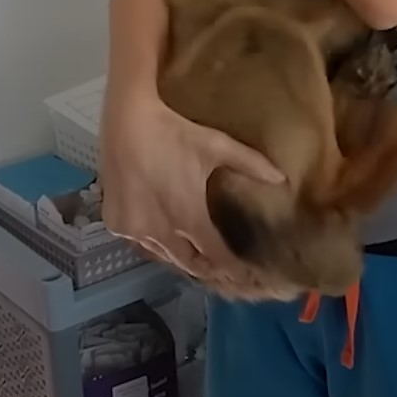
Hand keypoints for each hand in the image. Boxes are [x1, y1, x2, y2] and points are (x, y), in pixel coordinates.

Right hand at [100, 88, 282, 281]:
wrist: (127, 120)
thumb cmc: (175, 133)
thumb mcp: (216, 145)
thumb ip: (250, 164)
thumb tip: (282, 179)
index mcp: (187, 217)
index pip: (214, 254)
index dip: (230, 266)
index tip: (242, 275)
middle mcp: (159, 232)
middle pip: (187, 262)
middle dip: (205, 267)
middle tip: (219, 268)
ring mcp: (133, 230)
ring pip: (161, 254)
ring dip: (178, 255)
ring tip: (193, 253)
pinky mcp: (115, 223)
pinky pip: (138, 241)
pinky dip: (152, 241)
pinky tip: (161, 234)